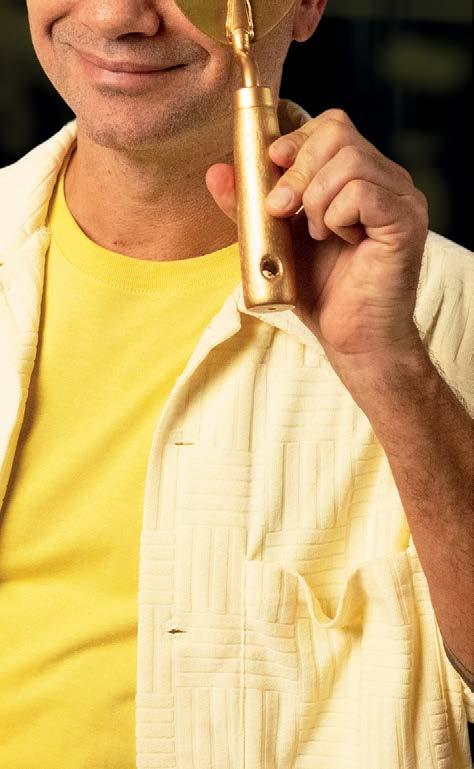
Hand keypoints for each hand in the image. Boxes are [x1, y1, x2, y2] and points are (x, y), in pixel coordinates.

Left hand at [206, 109, 428, 379]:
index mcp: (358, 176)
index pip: (330, 125)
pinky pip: (362, 192)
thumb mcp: (275, 241)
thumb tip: (216, 171)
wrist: (351, 338)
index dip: (295, 140)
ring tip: (316, 234)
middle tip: (283, 210)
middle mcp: (385, 179)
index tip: (272, 166)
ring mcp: (400, 197)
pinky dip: (336, 214)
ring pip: (349, 160)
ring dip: (315, 198)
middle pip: (338, 131)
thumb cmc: (321, 292)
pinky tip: (336, 239)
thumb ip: (248, 206)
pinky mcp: (405, 221)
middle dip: (297, 168)